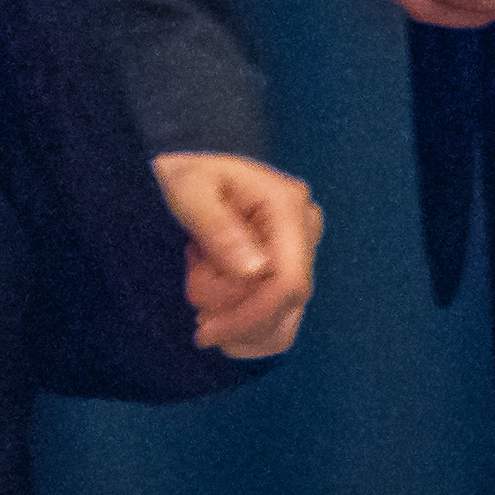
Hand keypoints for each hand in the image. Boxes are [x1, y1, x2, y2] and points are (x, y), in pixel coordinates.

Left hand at [152, 152, 321, 357]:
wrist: (194, 162)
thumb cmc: (189, 172)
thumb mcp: (191, 189)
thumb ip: (217, 226)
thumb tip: (254, 270)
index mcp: (287, 209)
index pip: (287, 284)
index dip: (250, 317)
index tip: (205, 332)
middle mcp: (304, 233)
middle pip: (285, 307)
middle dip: (234, 316)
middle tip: (193, 293)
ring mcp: (301, 253)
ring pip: (283, 322)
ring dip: (237, 323)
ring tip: (202, 290)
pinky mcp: (290, 270)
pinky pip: (279, 320)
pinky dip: (246, 327)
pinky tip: (218, 309)